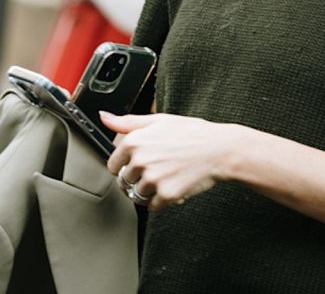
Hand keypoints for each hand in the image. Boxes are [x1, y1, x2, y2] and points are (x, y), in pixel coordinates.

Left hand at [101, 112, 243, 211]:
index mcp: (134, 141)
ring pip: (137, 195)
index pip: (113, 165)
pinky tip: (171, 188)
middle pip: (125, 182)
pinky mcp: (166, 194)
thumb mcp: (159, 120)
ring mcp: (153, 179)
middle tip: (154, 173)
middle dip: (136, 180)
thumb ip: (128, 122)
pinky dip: (160, 202)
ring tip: (164, 180)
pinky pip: (152, 207)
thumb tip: (104, 117)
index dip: (124, 167)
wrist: (219, 149)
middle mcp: (141, 160)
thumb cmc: (192, 133)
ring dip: (148, 192)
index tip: (136, 166)